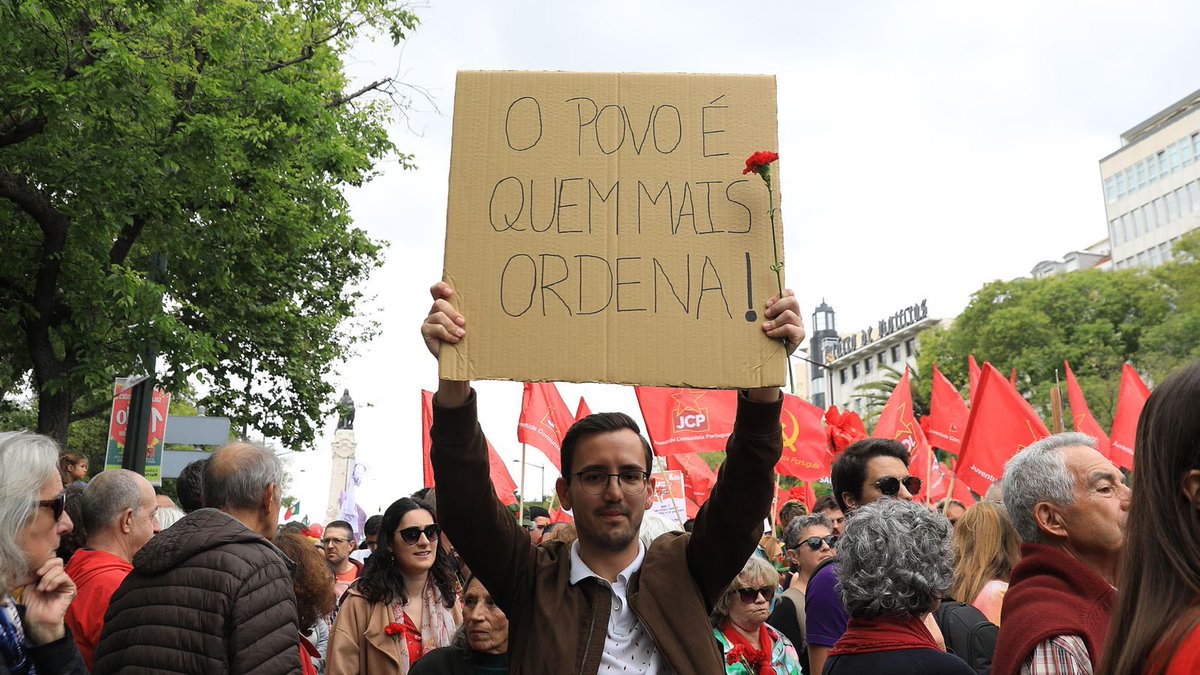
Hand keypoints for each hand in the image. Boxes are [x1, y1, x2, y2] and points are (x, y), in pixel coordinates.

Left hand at [20, 557, 74, 644]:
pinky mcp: (71, 589)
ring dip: (48, 579)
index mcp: (50, 575)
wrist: (38, 618)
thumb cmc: (33, 604)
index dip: (45, 564)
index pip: (52, 560)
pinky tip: (49, 589)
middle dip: (46, 570)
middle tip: (39, 581)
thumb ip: (37, 573)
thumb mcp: (30, 585)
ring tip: (42, 589)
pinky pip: (65, 577)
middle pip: (57, 562)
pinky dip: (55, 581)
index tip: (36, 573)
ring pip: (60, 570)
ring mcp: (65, 583)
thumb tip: (39, 564)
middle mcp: (58, 577)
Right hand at [421, 281, 470, 406]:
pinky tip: (454, 340)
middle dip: (452, 313)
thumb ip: (470, 314)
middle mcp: (435, 311)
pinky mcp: (426, 331)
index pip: (437, 290)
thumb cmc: (466, 339)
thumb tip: (490, 304)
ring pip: (439, 315)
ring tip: (461, 334)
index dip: (441, 287)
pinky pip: (435, 328)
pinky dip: (446, 334)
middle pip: (439, 303)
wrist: (459, 359)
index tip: (450, 291)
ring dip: (451, 325)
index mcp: (445, 306)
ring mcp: (429, 320)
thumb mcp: (469, 324)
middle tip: (463, 322)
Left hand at [761, 289, 803, 354]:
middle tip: (766, 314)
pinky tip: (770, 334)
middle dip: (777, 306)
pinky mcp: (800, 335)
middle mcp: (797, 315)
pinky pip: (789, 328)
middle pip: (792, 300)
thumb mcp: (767, 321)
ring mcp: (799, 325)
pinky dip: (777, 331)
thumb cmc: (769, 337)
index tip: (767, 304)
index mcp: (790, 308)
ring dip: (774, 321)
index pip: (790, 293)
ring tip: (765, 327)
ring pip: (789, 314)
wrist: (774, 356)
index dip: (779, 296)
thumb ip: (767, 312)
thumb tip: (752, 304)